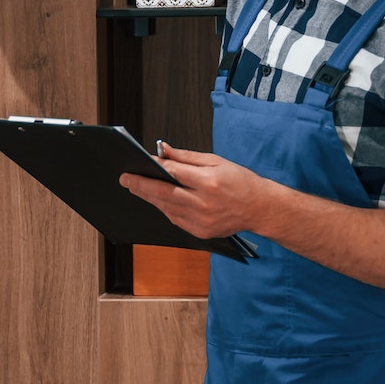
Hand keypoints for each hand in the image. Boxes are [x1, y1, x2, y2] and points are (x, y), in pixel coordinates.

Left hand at [120, 144, 279, 240]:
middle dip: (141, 185)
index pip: (173, 174)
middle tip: (125, 179)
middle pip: (164, 194)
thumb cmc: (240, 181)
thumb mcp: (216, 161)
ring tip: (137, 187)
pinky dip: (165, 209)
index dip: (153, 168)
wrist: (259, 208)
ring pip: (167, 208)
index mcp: (209, 182)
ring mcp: (201, 221)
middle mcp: (204, 203)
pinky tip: (158, 200)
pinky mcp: (201, 232)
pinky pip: (175, 219)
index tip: (138, 164)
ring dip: (150, 198)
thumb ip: (187, 158)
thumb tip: (164, 151)